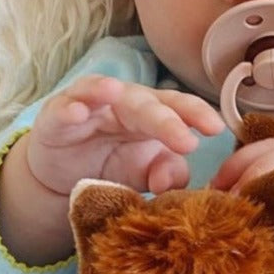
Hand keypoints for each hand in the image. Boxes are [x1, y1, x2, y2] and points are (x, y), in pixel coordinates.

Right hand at [26, 75, 224, 195]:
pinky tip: (77, 112)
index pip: (179, 108)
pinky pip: (63, 108)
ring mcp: (90, 106)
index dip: (197, 114)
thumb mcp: (146, 173)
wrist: (67, 178)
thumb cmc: (115, 166)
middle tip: (184, 140)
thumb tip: (173, 182)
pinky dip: (70, 108)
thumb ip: (168, 175)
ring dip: (109, 91)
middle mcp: (125, 103)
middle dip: (165, 119)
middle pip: (147, 104)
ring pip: (103, 93)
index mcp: (154, 114)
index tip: (217, 128)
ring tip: (118, 93)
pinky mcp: (56, 116)